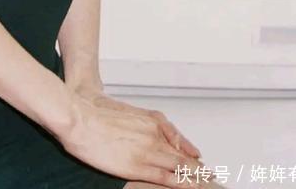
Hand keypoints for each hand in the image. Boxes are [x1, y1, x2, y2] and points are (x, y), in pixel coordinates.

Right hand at [54, 83, 211, 186]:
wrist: (79, 118)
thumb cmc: (98, 115)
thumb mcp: (129, 114)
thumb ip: (145, 126)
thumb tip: (156, 138)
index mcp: (152, 123)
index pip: (180, 145)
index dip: (194, 160)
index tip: (207, 169)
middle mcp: (154, 136)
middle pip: (185, 158)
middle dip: (201, 172)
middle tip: (216, 182)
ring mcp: (147, 151)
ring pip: (180, 168)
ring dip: (196, 179)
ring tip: (209, 187)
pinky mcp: (137, 166)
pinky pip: (166, 178)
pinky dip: (180, 184)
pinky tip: (190, 188)